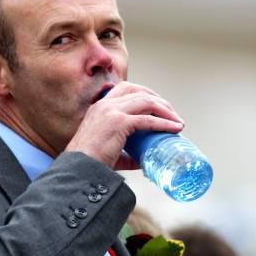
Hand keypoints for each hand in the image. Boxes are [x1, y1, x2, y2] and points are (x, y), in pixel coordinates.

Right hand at [65, 82, 183, 168]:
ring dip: (166, 110)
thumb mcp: (108, 149)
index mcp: (100, 107)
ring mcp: (112, 112)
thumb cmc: (89, 161)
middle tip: (173, 115)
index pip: (126, 89)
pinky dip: (164, 123)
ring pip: (146, 102)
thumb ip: (126, 153)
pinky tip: (174, 128)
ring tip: (178, 122)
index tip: (159, 106)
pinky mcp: (119, 123)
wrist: (78, 167)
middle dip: (160, 101)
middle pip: (140, 92)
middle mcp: (106, 104)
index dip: (146, 94)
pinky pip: (147, 120)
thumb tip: (143, 160)